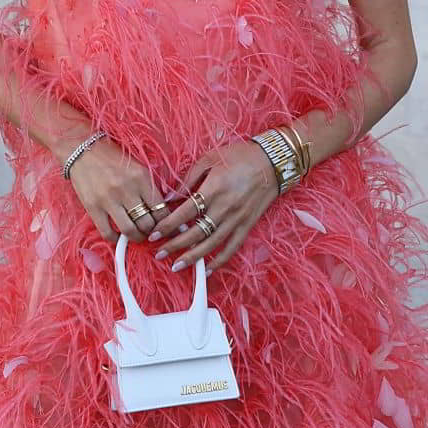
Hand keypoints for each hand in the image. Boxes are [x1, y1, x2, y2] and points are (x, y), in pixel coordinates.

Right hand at [64, 136, 168, 243]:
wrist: (81, 149)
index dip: (165, 222)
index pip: (161, 209)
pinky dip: (115, 239)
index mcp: (141, 178)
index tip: (164, 225)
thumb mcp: (137, 167)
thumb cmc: (112, 158)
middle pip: (147, 223)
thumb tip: (163, 211)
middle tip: (150, 232)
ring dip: (136, 237)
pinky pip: (107, 232)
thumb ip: (149, 187)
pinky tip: (118, 236)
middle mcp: (127, 189)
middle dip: (151, 231)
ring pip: (130, 231)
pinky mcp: (93, 207)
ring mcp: (109, 200)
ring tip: (137, 235)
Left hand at [148, 139, 279, 275]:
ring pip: (212, 244)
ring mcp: (237, 218)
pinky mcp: (247, 225)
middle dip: (175, 245)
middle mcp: (225, 207)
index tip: (154, 234)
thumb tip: (169, 196)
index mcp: (214, 189)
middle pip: (195, 232)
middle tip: (159, 254)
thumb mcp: (210, 158)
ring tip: (176, 266)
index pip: (185, 212)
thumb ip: (189, 178)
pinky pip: (232, 247)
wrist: (273, 161)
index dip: (168, 225)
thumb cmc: (240, 156)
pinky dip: (220, 261)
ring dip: (193, 257)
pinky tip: (208, 270)